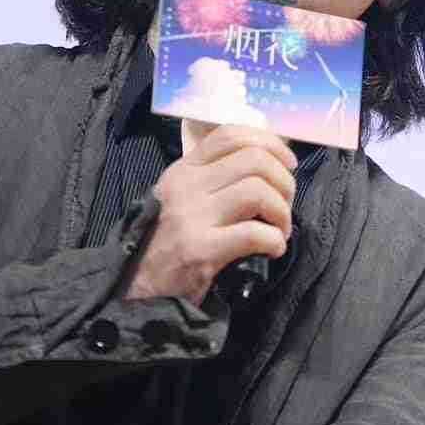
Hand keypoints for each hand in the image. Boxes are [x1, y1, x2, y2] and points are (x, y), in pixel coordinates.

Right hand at [125, 125, 296, 307]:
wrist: (137, 290)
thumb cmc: (167, 244)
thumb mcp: (182, 199)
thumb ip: (215, 179)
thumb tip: (269, 163)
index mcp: (184, 170)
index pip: (231, 134)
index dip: (270, 144)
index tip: (287, 164)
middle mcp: (186, 186)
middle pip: (255, 160)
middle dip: (284, 181)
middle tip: (285, 205)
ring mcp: (192, 216)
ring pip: (258, 191)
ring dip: (282, 212)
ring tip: (280, 230)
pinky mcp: (200, 249)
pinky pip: (255, 234)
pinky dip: (275, 241)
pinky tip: (272, 250)